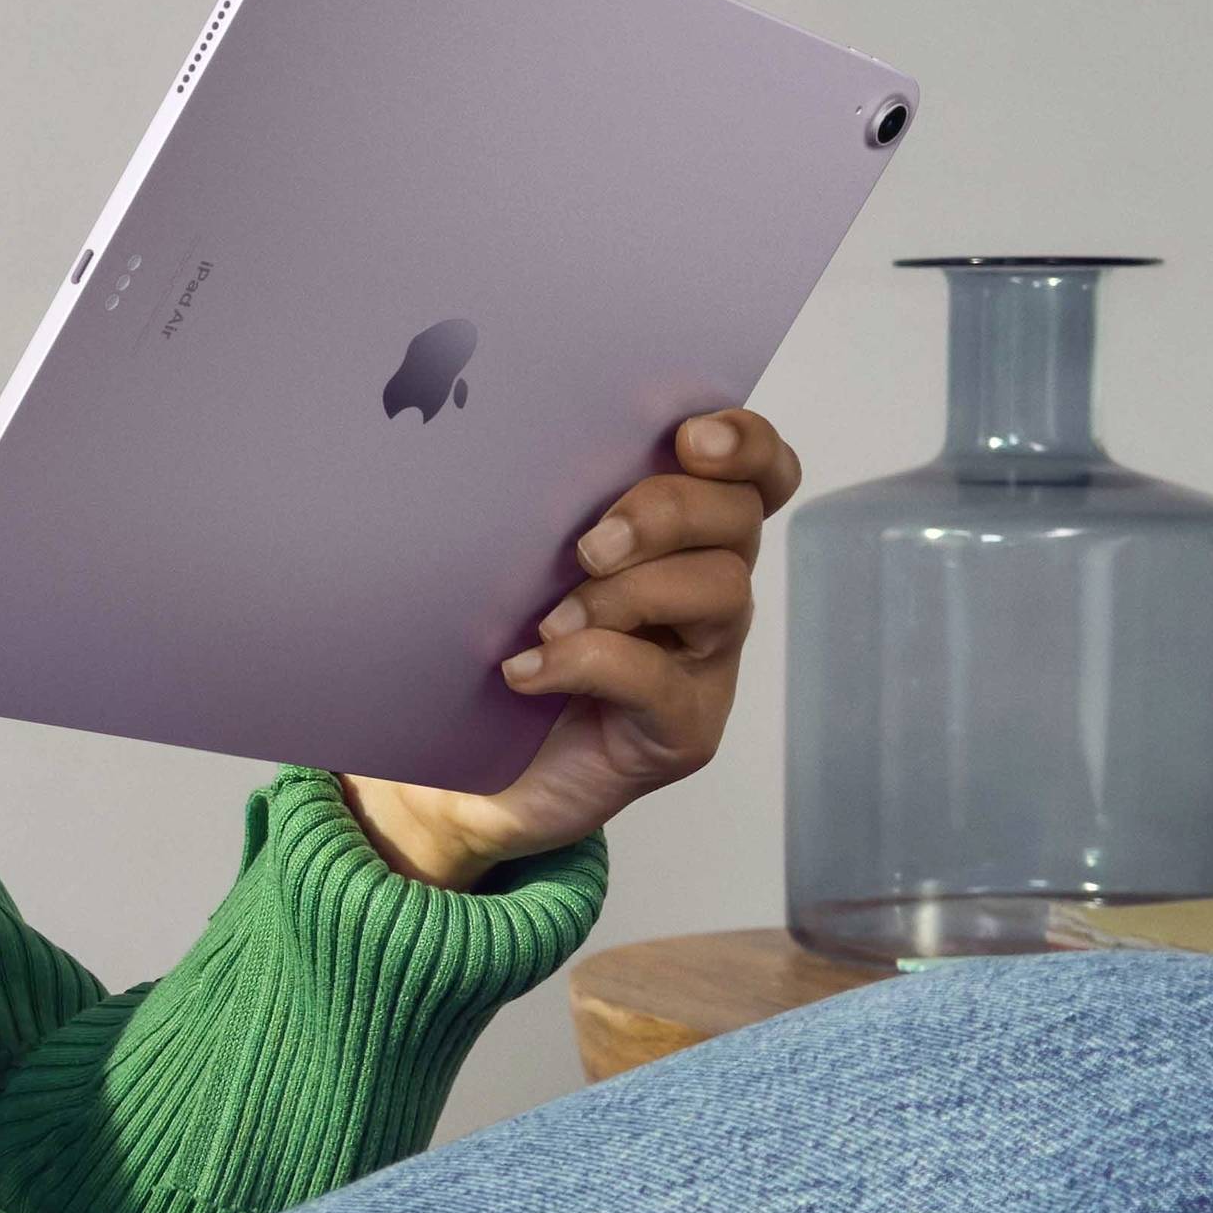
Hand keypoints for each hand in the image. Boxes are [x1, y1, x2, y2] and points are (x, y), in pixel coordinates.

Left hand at [333, 408, 802, 888]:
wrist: (459, 775)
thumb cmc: (487, 653)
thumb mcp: (509, 563)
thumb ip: (537, 507)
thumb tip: (501, 438)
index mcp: (680, 535)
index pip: (754, 472)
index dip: (744, 443)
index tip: (691, 437)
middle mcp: (707, 590)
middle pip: (738, 517)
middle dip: (667, 512)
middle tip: (589, 545)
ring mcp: (703, 662)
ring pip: (720, 590)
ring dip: (627, 593)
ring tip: (548, 621)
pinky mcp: (683, 729)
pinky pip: (660, 681)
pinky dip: (588, 664)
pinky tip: (526, 671)